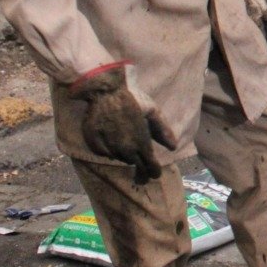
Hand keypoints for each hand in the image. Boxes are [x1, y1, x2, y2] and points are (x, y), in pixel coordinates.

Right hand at [68, 66, 176, 184]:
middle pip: (135, 165)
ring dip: (126, 157)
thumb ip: (162, 130)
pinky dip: (108, 151)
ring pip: (119, 158)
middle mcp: (124, 148)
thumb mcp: (152, 111)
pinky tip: (112, 146)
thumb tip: (173, 147)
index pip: (149, 165)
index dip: (153, 172)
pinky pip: (103, 153)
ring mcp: (108, 146)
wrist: (105, 89)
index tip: (155, 175)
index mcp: (141, 142)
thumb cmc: (132, 98)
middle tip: (143, 176)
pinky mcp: (93, 142)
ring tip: (130, 153)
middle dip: (141, 171)